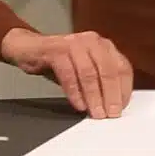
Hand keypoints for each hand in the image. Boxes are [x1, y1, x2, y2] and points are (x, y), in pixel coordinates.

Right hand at [1, 28, 133, 118]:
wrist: (29, 48)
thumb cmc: (60, 61)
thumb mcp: (84, 70)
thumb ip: (99, 82)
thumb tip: (112, 105)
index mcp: (103, 46)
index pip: (122, 68)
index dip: (124, 89)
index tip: (121, 107)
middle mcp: (92, 41)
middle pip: (108, 70)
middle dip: (111, 95)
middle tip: (111, 114)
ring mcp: (74, 43)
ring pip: (89, 73)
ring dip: (94, 97)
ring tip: (96, 113)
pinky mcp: (55, 49)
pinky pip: (68, 74)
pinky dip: (75, 93)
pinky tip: (79, 105)